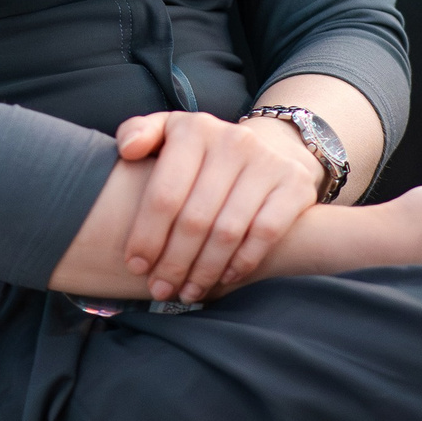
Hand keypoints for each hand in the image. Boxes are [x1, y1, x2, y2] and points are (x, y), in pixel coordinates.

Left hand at [114, 110, 323, 302]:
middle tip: (160, 289)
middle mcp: (233, 141)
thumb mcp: (169, 132)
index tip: (136, 266)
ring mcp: (267, 162)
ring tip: (187, 291)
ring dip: (204, 270)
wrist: (268, 149)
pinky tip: (224, 278)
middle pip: (195, 219)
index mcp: (194, 128)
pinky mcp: (294, 185)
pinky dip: (242, 261)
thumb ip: (139, 133)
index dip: (147, 236)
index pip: (164, 194)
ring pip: (227, 231)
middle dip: (173, 262)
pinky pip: (264, 234)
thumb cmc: (203, 153)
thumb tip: (128, 150)